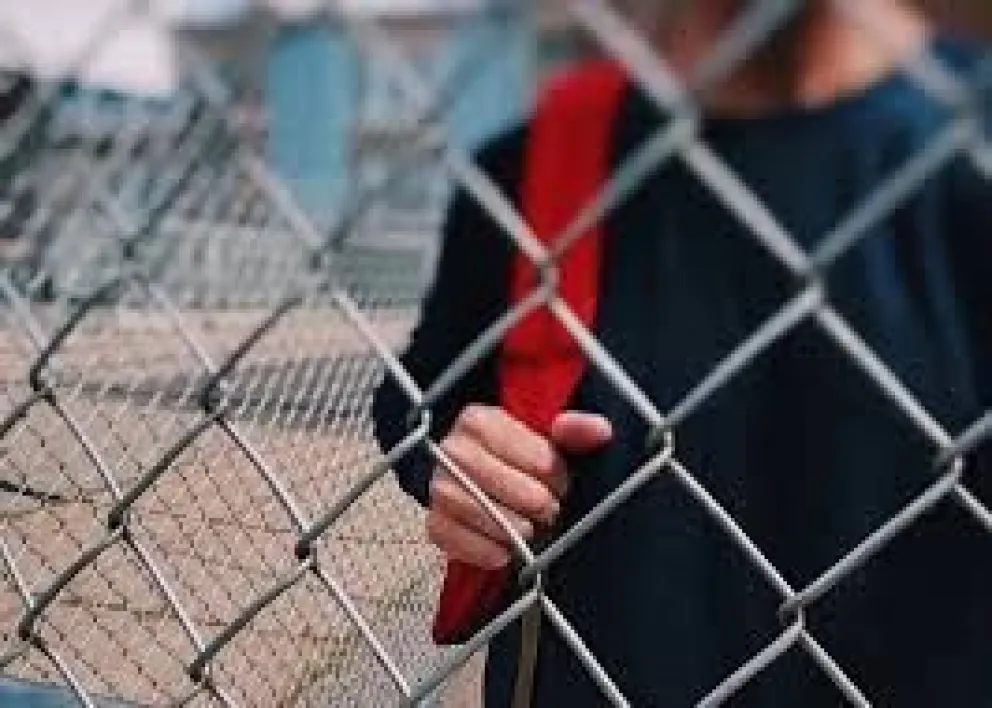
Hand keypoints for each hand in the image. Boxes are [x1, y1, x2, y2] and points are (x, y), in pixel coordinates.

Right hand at [428, 405, 612, 569]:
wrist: (488, 486)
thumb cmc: (521, 460)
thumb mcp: (550, 439)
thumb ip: (576, 431)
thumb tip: (599, 430)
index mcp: (480, 420)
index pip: (534, 456)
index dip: (555, 474)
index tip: (560, 482)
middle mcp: (452, 449)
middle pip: (506, 484)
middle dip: (537, 503)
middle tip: (550, 510)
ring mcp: (439, 486)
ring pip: (481, 513)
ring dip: (514, 528)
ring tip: (530, 529)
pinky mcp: (434, 521)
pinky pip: (456, 540)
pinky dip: (486, 550)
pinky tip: (505, 550)